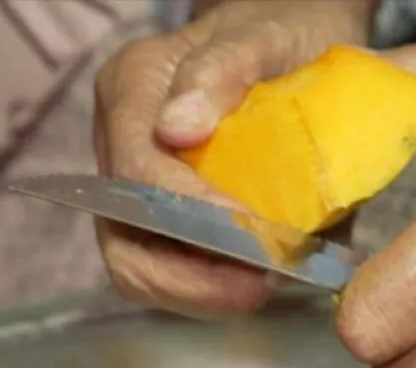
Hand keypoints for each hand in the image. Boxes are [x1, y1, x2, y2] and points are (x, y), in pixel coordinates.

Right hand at [93, 0, 375, 315]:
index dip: (192, 218)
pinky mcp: (164, 214)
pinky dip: (216, 286)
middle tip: (260, 288)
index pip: (138, 175)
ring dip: (203, 293)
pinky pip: (174, 267)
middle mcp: (120, 142)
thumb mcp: (265, 33)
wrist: (295, 33)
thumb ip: (223, 70)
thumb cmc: (282, 26)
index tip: (257, 239)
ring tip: (265, 287)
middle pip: (123, 240)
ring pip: (141, 267)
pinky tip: (265, 279)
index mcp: (131, 89)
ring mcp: (137, 183)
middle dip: (189, 280)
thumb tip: (177, 130)